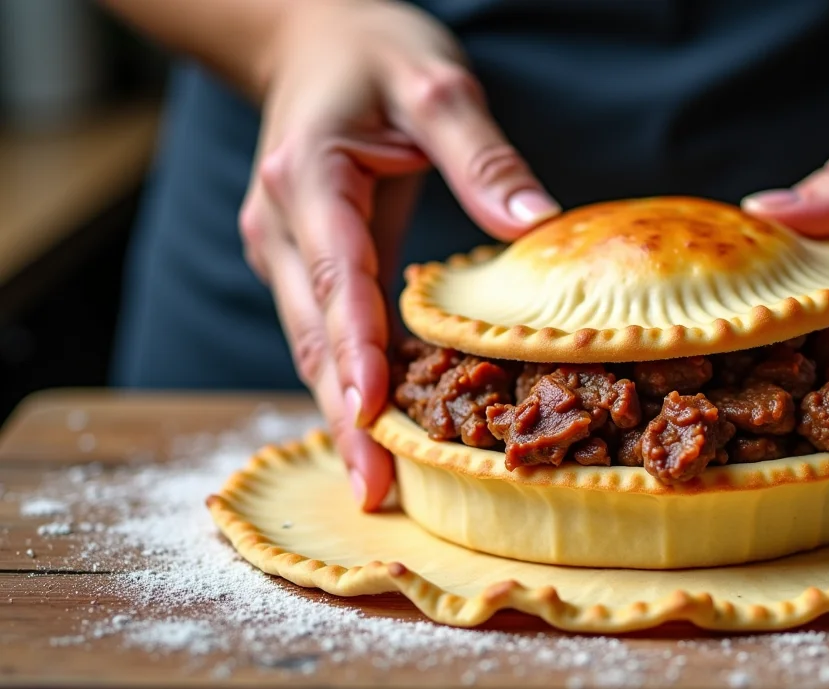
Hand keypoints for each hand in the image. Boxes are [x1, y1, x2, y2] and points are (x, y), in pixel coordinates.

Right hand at [238, 0, 558, 509]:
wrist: (310, 37)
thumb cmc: (374, 53)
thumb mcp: (435, 85)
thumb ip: (482, 156)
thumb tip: (535, 228)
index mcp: (308, 177)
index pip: (335, 276)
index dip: (354, 352)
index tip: (372, 416)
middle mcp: (280, 222)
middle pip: (313, 333)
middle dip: (342, 414)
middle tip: (376, 489)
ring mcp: (282, 246)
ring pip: (310, 343)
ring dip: (341, 411)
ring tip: (377, 482)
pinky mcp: (299, 260)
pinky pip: (324, 329)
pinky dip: (348, 378)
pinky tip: (379, 426)